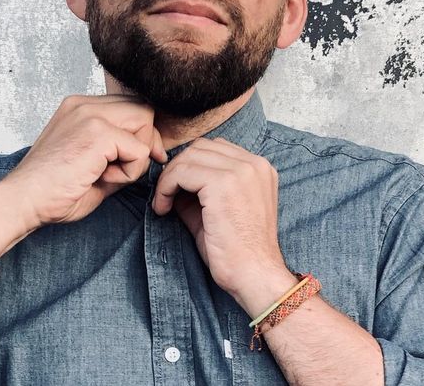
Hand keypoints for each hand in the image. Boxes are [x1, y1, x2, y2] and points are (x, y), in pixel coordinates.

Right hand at [3, 94, 167, 226]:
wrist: (23, 200)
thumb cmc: (52, 190)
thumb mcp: (91, 163)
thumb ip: (118, 151)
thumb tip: (151, 152)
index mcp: (79, 108)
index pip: (129, 106)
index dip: (141, 133)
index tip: (139, 159)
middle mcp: (84, 104)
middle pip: (142, 108)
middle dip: (146, 141)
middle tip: (130, 170)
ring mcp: (90, 115)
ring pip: (145, 122)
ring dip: (136, 156)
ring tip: (107, 174)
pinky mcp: (98, 133)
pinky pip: (139, 151)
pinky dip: (129, 172)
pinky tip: (102, 179)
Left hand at [151, 137, 291, 301]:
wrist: (254, 275)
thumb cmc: (238, 252)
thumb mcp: (219, 212)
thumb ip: (200, 191)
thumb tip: (171, 180)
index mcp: (259, 169)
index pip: (215, 149)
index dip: (190, 167)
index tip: (177, 191)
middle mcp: (254, 164)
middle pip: (200, 148)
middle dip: (178, 169)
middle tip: (166, 196)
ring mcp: (241, 171)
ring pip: (189, 157)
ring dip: (169, 178)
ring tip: (164, 204)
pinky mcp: (223, 183)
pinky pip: (181, 172)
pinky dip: (166, 187)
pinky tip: (164, 208)